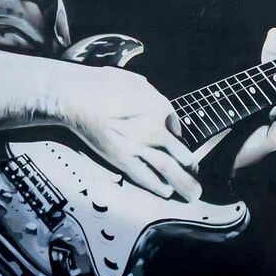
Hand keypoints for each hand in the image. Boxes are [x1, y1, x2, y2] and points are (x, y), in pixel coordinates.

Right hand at [59, 66, 201, 201]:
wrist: (77, 96)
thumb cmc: (102, 84)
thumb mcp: (136, 83)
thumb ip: (154, 98)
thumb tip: (162, 111)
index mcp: (160, 107)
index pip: (177, 128)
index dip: (178, 139)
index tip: (178, 147)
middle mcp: (154, 129)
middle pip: (182, 154)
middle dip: (192, 168)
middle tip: (198, 178)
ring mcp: (139, 146)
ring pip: (169, 169)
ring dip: (184, 183)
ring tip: (193, 193)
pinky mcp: (122, 159)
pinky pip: (145, 176)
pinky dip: (157, 185)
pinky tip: (165, 192)